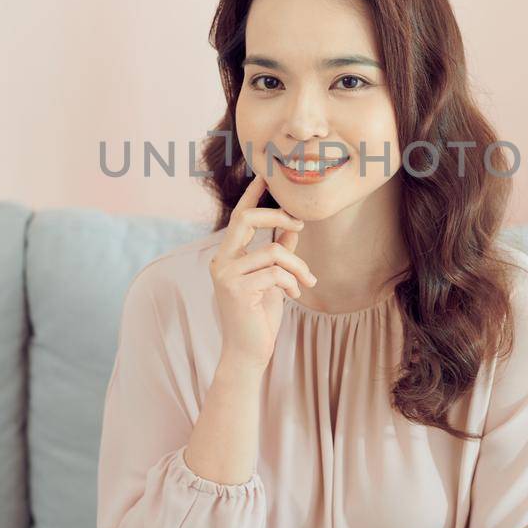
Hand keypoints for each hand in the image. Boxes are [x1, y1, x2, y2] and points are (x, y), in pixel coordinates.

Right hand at [209, 171, 316, 369]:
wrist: (249, 353)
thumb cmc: (260, 316)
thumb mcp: (273, 278)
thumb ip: (280, 250)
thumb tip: (294, 223)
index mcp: (227, 256)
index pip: (239, 217)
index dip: (253, 194)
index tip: (266, 175)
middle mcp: (221, 261)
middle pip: (246, 219)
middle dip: (278, 215)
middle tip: (300, 222)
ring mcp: (225, 275)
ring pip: (273, 250)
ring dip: (298, 265)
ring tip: (306, 281)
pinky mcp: (236, 290)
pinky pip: (275, 272)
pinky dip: (291, 282)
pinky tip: (293, 295)